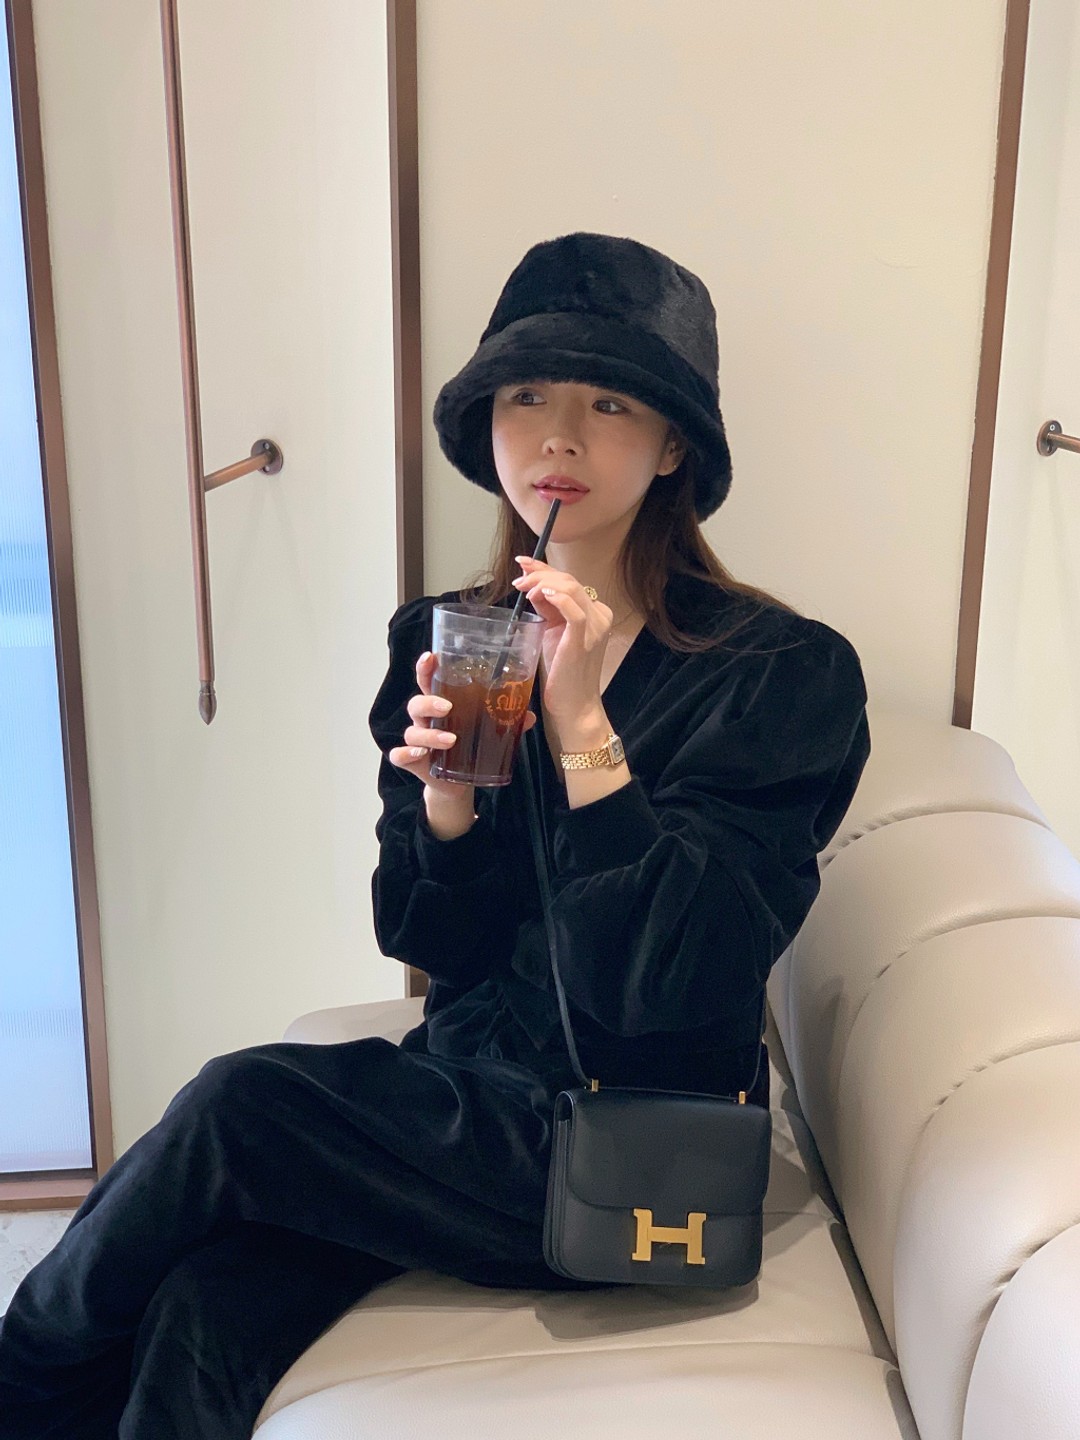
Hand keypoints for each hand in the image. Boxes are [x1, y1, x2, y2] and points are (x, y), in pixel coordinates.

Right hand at [387, 651, 536, 824]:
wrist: (457, 782)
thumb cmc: (469, 746)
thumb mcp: (487, 731)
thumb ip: (505, 722)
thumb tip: (529, 716)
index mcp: (440, 705)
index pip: (429, 681)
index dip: (426, 669)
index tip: (430, 657)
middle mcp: (424, 719)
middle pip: (417, 704)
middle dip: (429, 703)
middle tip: (448, 707)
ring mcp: (416, 740)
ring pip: (413, 731)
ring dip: (430, 734)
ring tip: (451, 740)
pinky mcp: (412, 762)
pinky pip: (400, 755)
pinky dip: (407, 754)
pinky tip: (420, 755)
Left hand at [511, 558, 613, 729]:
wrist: (573, 705)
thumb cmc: (561, 673)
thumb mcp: (551, 632)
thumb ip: (547, 609)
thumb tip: (531, 586)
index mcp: (594, 612)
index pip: (569, 581)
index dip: (544, 568)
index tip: (523, 564)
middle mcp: (600, 615)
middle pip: (569, 580)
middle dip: (540, 573)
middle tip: (518, 579)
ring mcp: (595, 627)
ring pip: (571, 588)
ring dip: (543, 582)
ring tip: (524, 588)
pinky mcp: (584, 639)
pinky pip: (574, 610)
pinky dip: (558, 597)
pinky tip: (542, 593)